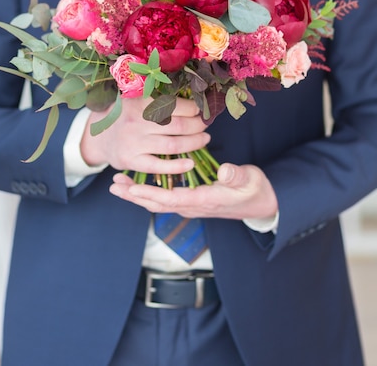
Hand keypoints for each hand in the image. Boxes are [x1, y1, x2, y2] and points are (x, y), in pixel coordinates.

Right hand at [80, 96, 210, 175]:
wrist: (98, 136)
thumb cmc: (125, 115)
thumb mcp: (135, 99)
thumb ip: (158, 97)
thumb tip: (193, 93)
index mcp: (140, 101)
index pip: (175, 104)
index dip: (194, 108)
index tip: (202, 109)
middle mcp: (136, 121)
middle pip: (178, 124)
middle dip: (198, 125)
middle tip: (206, 124)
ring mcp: (133, 142)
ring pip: (173, 144)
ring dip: (194, 142)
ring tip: (204, 139)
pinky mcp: (131, 160)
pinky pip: (159, 165)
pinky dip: (177, 166)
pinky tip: (191, 163)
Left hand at [110, 163, 278, 220]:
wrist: (262, 205)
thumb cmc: (255, 189)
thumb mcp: (249, 180)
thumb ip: (236, 176)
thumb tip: (224, 170)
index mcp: (205, 200)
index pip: (172, 199)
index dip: (151, 194)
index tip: (133, 187)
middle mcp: (194, 206)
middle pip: (158, 204)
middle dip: (135, 196)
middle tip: (114, 185)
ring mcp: (192, 205)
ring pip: (159, 203)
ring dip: (137, 195)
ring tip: (118, 185)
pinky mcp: (192, 201)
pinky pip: (165, 199)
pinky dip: (148, 193)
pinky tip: (139, 185)